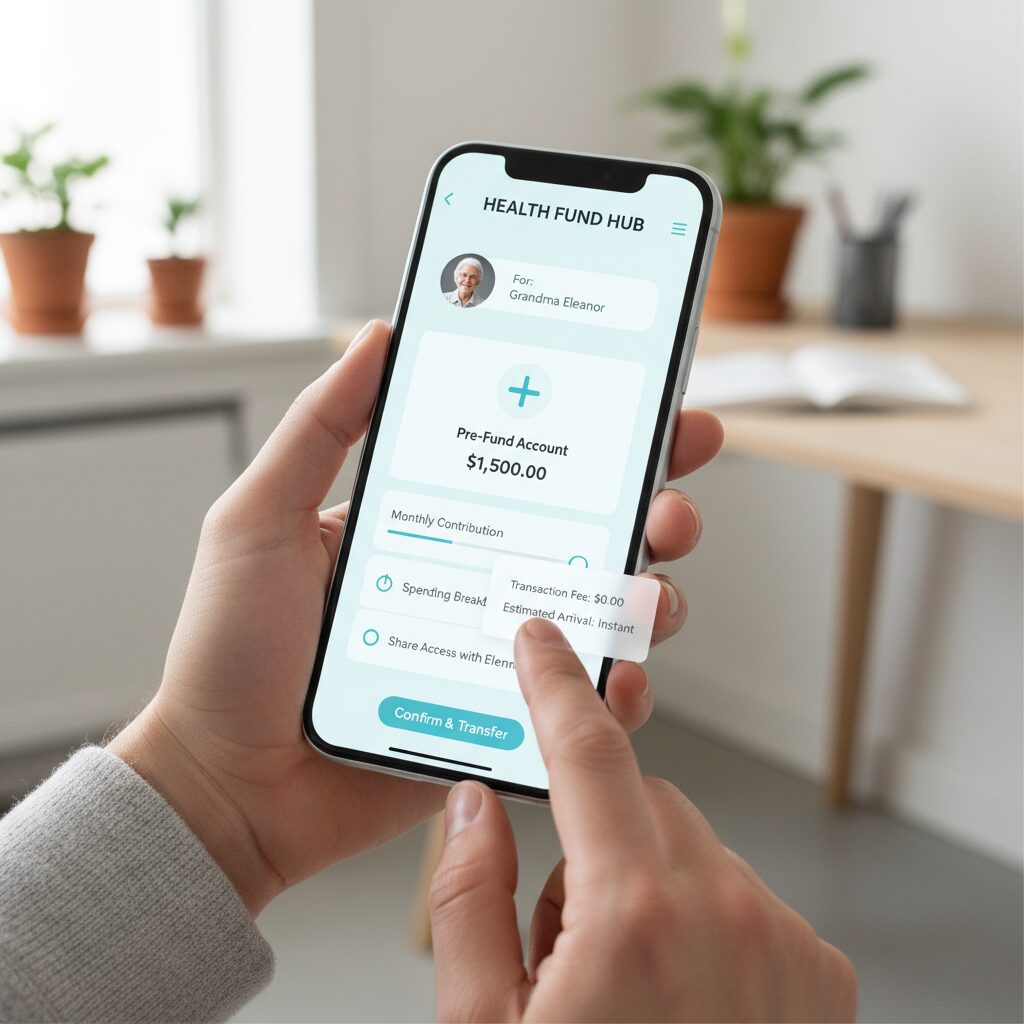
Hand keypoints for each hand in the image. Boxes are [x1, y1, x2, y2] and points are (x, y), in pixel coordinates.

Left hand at [109, 320, 722, 914]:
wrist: (226, 783)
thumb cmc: (230, 651)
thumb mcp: (260, 518)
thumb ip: (320, 428)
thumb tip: (379, 337)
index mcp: (430, 521)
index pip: (526, 464)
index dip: (595, 435)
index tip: (650, 408)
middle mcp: (474, 579)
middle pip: (586, 533)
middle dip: (650, 506)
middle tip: (670, 499)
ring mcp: (492, 653)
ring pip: (599, 613)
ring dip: (649, 594)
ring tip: (651, 590)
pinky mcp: (499, 720)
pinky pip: (579, 702)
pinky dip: (618, 688)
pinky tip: (623, 675)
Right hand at [429, 619, 856, 1022]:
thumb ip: (468, 900)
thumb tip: (468, 805)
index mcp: (632, 917)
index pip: (587, 754)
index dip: (555, 685)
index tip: (543, 640)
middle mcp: (724, 912)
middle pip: (642, 801)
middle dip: (594, 835)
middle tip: (563, 930)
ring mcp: (782, 941)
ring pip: (692, 847)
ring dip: (648, 881)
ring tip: (624, 983)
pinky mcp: (817, 972)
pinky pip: (742, 894)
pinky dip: (703, 917)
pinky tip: (680, 998)